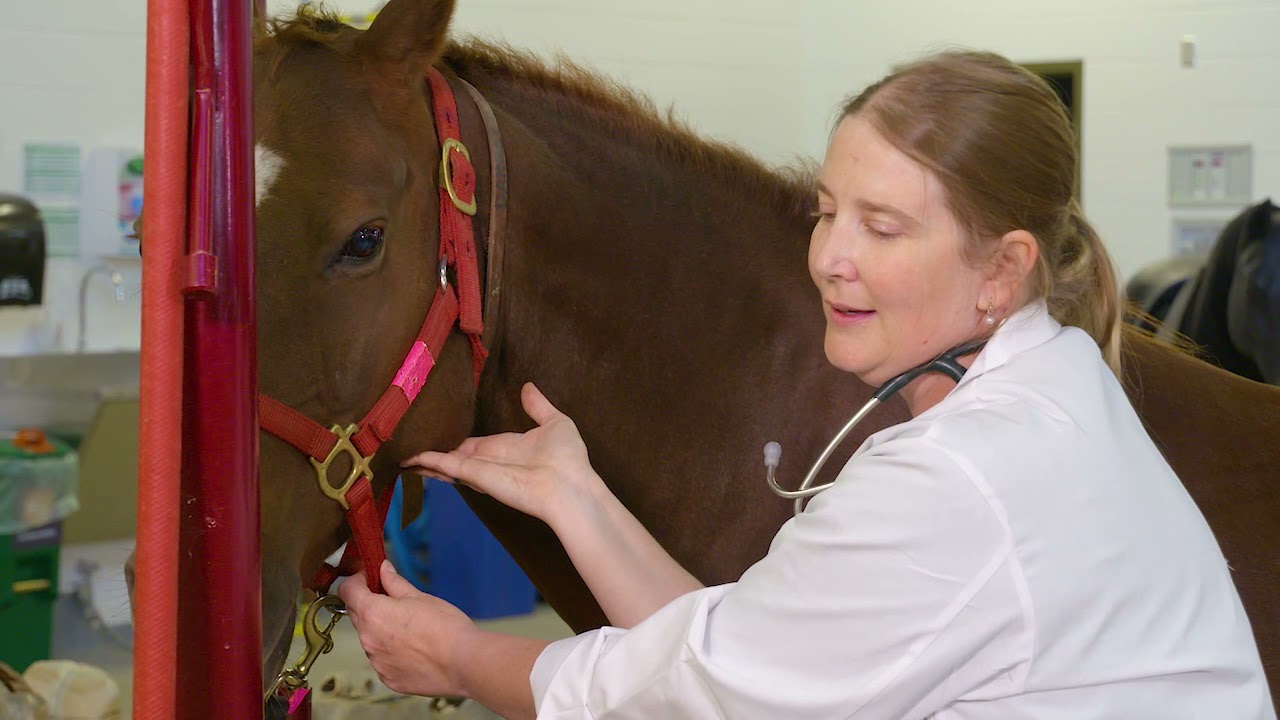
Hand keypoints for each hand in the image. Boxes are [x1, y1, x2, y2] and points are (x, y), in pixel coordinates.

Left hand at [337, 560, 475, 697]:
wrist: (463, 663)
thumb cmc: (444, 626)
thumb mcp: (419, 596)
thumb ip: (394, 583)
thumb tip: (382, 569)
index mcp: (372, 614)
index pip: (347, 590)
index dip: (357, 580)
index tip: (370, 578)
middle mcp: (367, 640)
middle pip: (357, 615)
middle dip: (369, 605)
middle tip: (394, 602)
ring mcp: (377, 662)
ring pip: (370, 639)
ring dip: (381, 631)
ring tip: (411, 631)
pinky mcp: (388, 679)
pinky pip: (383, 661)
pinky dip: (392, 653)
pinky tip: (415, 651)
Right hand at [400, 382, 601, 526]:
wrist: (570, 486)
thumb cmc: (567, 458)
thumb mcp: (554, 422)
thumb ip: (537, 406)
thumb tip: (528, 386)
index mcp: (506, 448)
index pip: (473, 445)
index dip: (454, 440)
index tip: (437, 434)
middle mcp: (490, 461)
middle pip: (453, 456)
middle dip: (432, 452)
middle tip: (408, 443)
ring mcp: (481, 470)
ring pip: (445, 463)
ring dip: (424, 458)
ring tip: (399, 454)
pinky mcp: (476, 475)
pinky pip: (447, 465)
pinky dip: (427, 460)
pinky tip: (409, 457)